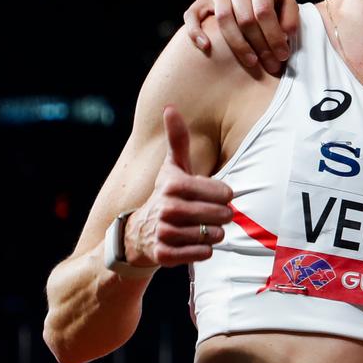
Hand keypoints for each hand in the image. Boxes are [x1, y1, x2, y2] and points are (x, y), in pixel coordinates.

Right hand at [123, 107, 233, 270]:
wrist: (137, 235)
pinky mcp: (165, 255)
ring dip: (213, 234)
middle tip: (205, 215)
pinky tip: (191, 243)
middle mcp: (168, 208)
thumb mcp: (172, 168)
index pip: (226, 193)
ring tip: (197, 229)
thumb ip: (177, 140)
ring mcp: (165, 232)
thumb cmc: (166, 196)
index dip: (223, 196)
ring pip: (216, 236)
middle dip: (220, 217)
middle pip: (224, 215)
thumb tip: (169, 107)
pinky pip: (203, 254)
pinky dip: (203, 251)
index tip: (209, 197)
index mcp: (174, 185)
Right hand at [183, 0, 300, 75]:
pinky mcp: (203, 0)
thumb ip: (290, 19)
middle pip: (245, 18)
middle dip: (259, 45)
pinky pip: (192, 15)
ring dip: (237, 45)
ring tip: (251, 62)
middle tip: (271, 64)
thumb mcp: (288, 4)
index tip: (283, 55)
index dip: (274, 36)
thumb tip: (284, 36)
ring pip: (223, 19)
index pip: (264, 11)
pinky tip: (206, 46)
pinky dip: (196, 31)